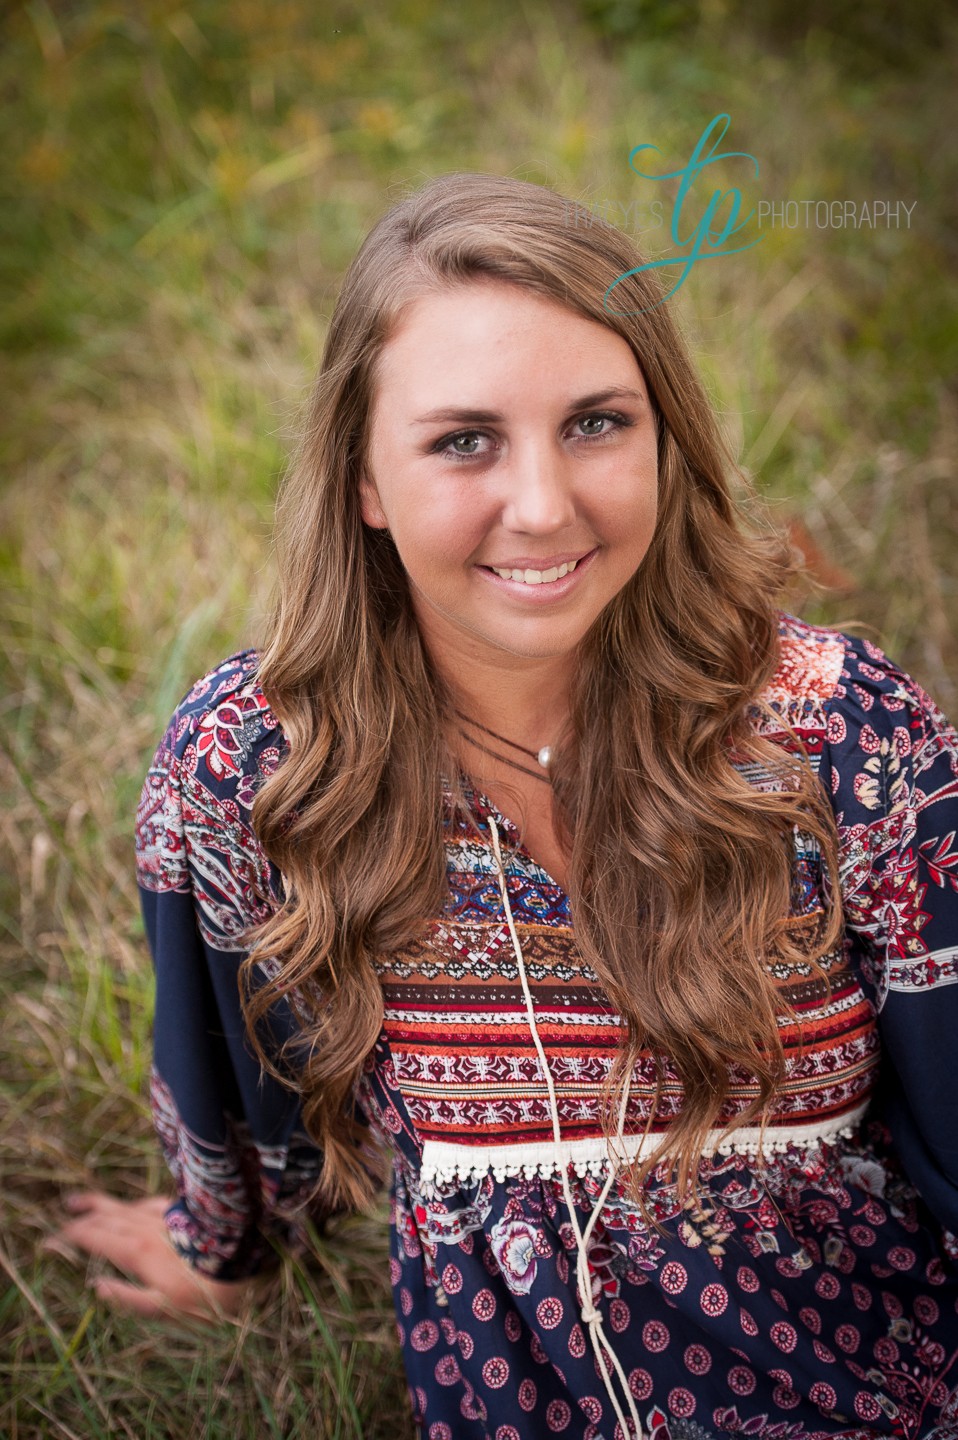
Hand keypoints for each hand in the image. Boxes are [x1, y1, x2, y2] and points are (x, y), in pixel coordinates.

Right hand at [50, 1191, 258, 1321]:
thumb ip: (127, 1298)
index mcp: (138, 1250)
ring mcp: (165, 1217)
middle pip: (106, 1218)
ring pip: (124, 1207)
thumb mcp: (164, 1308)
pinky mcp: (182, 1213)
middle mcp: (148, 1227)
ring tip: (79, 1201)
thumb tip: (97, 1287)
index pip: (95, 1238)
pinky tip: (130, 1206)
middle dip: (81, 1218)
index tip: (50, 1240)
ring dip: (101, 1205)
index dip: (71, 1237)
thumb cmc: (205, 1296)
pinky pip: (147, 1204)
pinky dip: (131, 1205)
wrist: (246, 1265)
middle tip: (61, 1217)